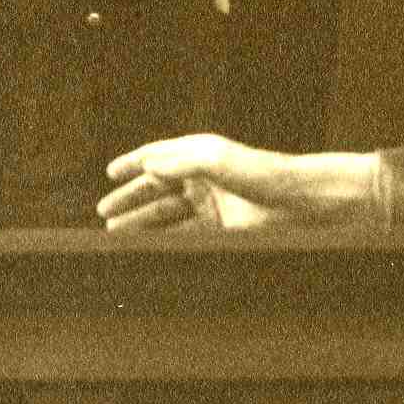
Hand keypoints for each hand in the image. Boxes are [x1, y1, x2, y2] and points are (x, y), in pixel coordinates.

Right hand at [97, 135, 370, 232]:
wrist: (299, 204)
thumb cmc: (260, 173)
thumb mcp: (215, 160)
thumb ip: (178, 162)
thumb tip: (147, 166)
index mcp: (199, 153)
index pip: (158, 156)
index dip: (133, 163)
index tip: (110, 174)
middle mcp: (202, 177)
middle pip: (157, 189)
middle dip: (130, 200)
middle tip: (105, 216)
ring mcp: (211, 205)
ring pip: (167, 215)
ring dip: (142, 224)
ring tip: (116, 236)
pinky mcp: (219, 230)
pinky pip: (183, 235)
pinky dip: (163, 242)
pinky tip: (147, 250)